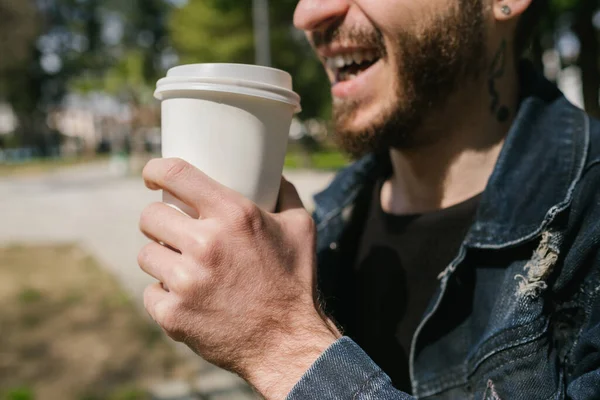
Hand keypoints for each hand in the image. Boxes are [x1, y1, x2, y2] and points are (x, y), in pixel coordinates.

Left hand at [138, 158, 339, 398]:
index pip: (175, 174)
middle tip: (174, 231)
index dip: (155, 169)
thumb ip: (284, 193)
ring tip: (183, 267)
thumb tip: (272, 173)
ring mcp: (185, 281)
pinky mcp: (172, 314)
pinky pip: (151, 292)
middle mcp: (206, 244)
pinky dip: (165, 295)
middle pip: (150, 216)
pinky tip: (187, 298)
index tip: (153, 177)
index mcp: (234, 215)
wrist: (288, 342)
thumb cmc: (295, 282)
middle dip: (160, 221)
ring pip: (146, 254)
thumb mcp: (300, 227)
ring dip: (162, 258)